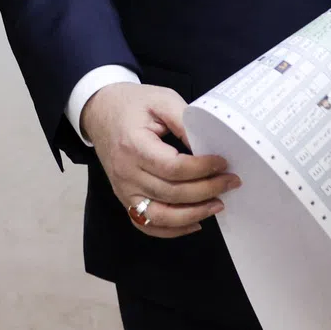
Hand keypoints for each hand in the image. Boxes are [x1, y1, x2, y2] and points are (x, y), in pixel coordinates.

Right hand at [80, 82, 240, 238]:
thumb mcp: (161, 99)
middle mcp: (126, 172)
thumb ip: (184, 120)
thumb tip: (205, 148)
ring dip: (193, 214)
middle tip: (230, 182)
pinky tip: (194, 222)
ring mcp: (123, 189)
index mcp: (134, 145)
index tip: (222, 162)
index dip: (202, 169)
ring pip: (161, 215)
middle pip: (171, 193)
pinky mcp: (124, 198)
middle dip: (206, 190)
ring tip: (217, 204)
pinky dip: (172, 230)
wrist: (100, 110)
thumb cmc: (132, 104)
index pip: (173, 168)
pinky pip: (147, 224)